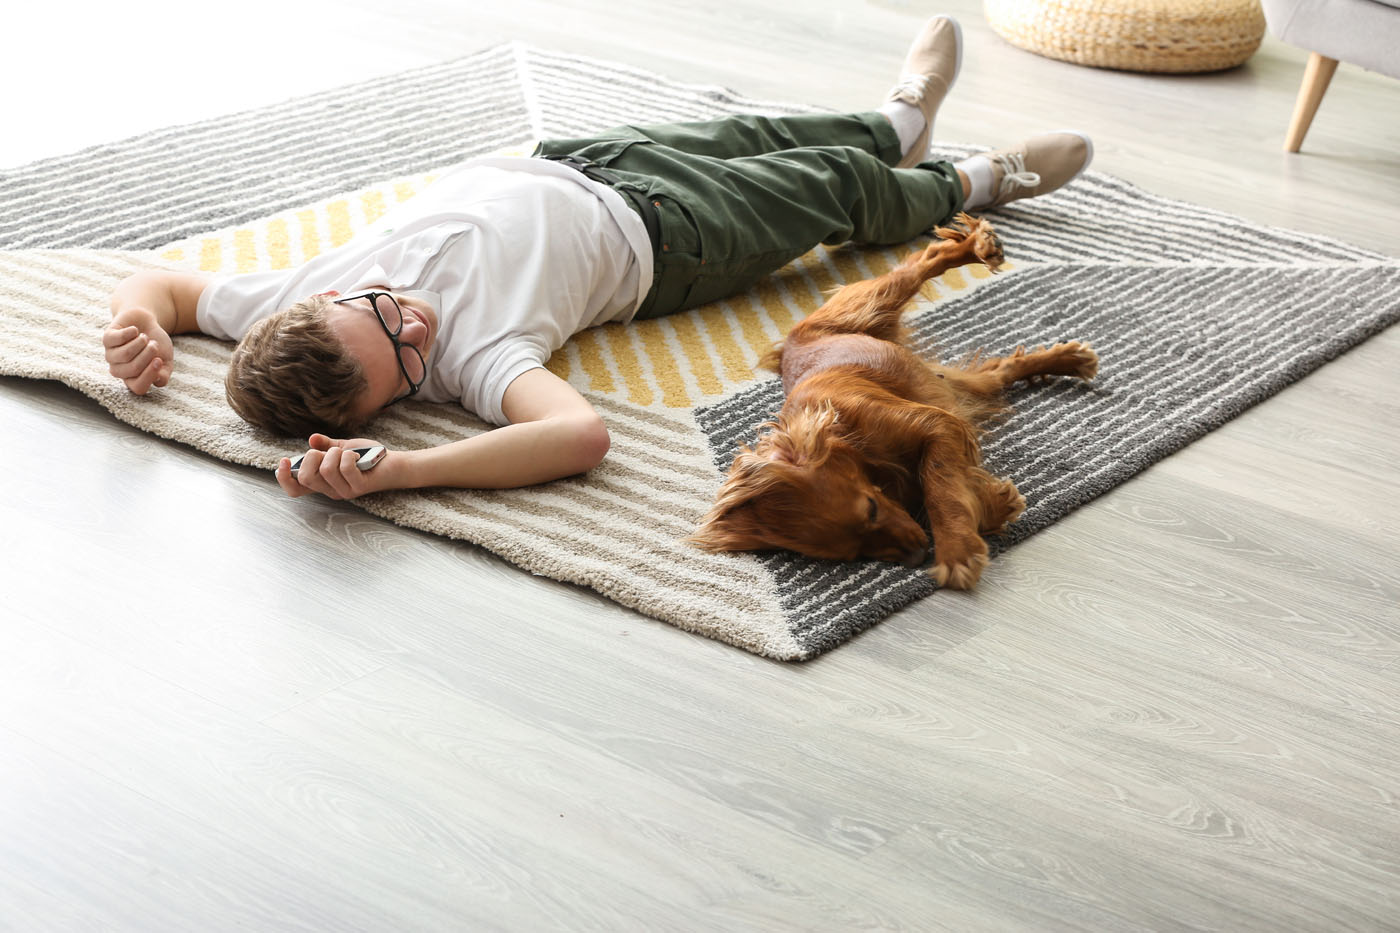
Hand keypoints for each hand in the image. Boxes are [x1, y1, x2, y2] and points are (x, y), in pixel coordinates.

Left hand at [103, 308, 173, 393]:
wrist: (145, 321)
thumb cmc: (155, 343)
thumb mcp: (165, 360)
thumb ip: (164, 373)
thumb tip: (158, 380)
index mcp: (134, 379)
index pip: (139, 388)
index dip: (150, 375)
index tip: (159, 360)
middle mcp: (119, 370)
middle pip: (133, 369)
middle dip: (148, 354)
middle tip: (154, 344)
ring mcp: (111, 355)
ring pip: (125, 354)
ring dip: (140, 342)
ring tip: (144, 337)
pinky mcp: (107, 339)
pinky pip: (118, 338)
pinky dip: (131, 332)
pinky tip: (134, 330)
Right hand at [275, 434, 392, 500]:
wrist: (394, 463)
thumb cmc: (367, 456)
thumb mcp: (342, 448)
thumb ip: (325, 446)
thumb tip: (311, 440)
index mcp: (322, 482)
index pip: (295, 489)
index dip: (284, 478)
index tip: (283, 460)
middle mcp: (330, 490)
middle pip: (305, 478)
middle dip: (312, 457)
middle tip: (328, 452)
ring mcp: (344, 491)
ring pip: (325, 470)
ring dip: (335, 453)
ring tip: (347, 453)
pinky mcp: (359, 487)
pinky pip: (345, 468)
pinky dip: (349, 455)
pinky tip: (357, 456)